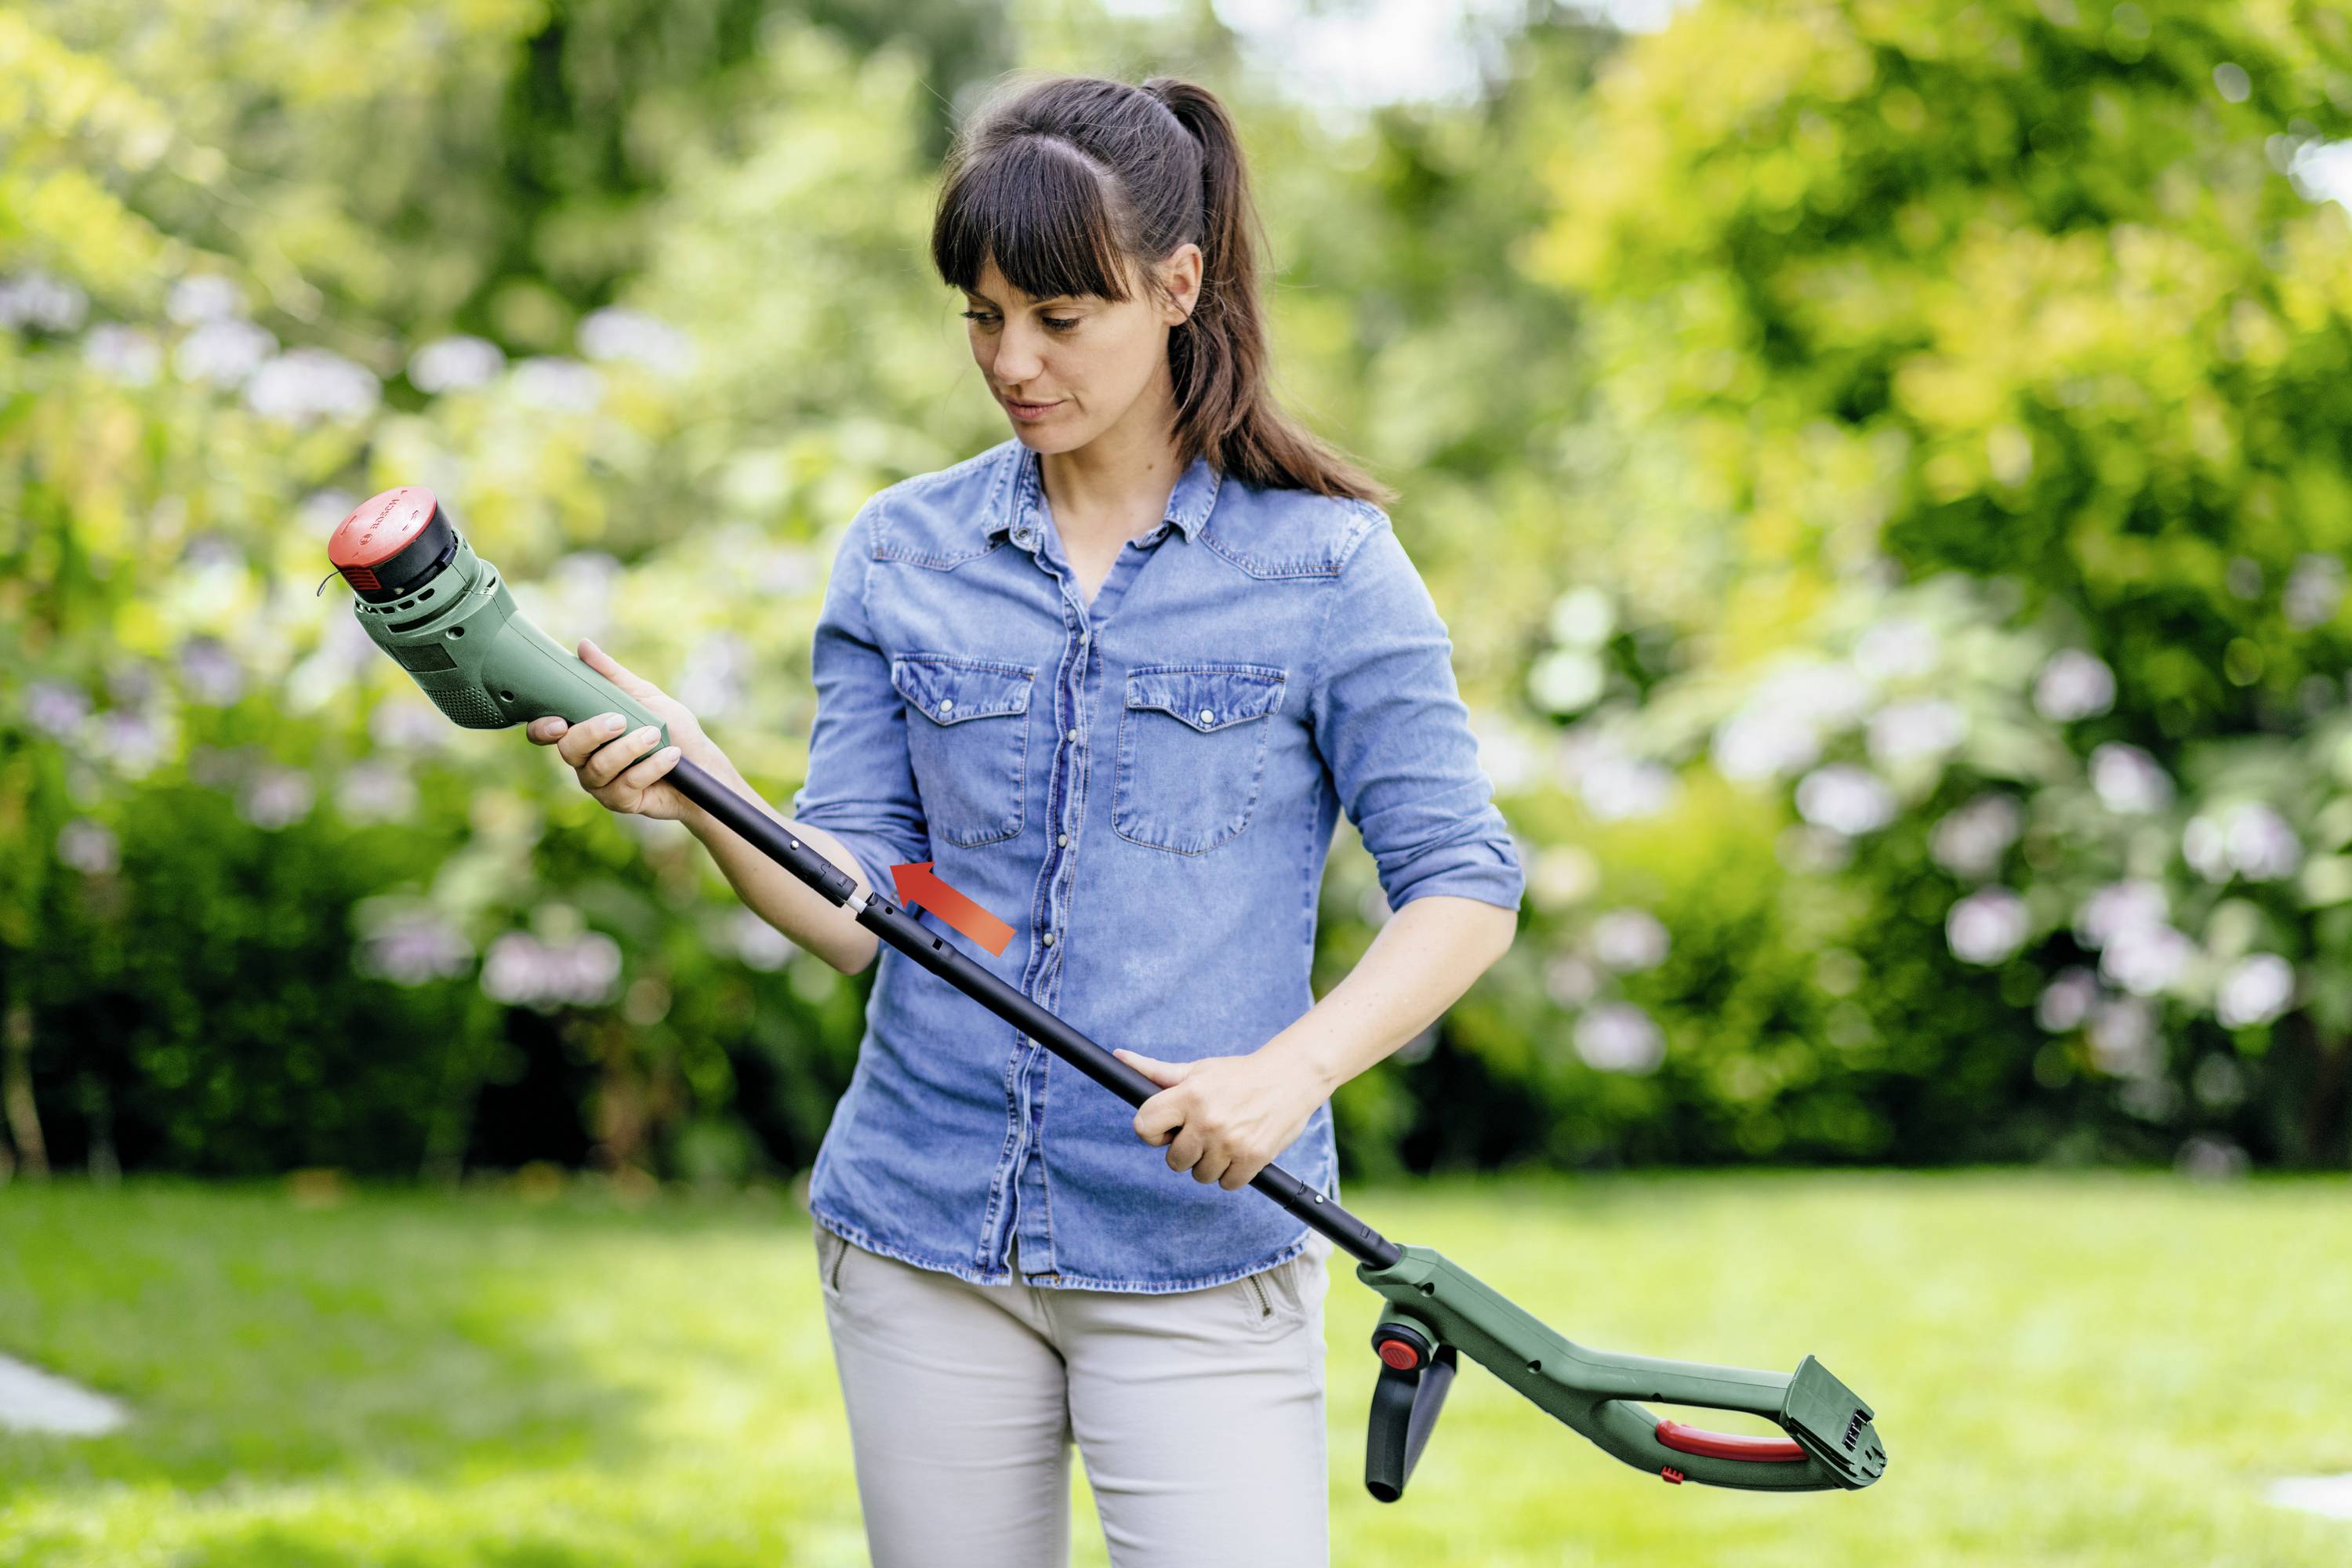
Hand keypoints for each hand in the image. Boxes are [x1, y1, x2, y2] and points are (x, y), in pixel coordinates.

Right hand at [525, 639, 729, 823]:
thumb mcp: (645, 696)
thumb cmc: (672, 729)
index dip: (542, 729)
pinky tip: (669, 756)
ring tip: (655, 734)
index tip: (559, 721)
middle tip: (621, 720)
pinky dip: (649, 767)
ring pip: (597, 769)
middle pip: (568, 750)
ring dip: (628, 749)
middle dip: (592, 733)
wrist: (704, 765)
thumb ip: (612, 676)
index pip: (546, 733)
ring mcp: (601, 783)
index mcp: (584, 732)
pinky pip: (625, 786)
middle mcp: (585, 759)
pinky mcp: (620, 802)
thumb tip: (583, 646)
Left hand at [1114, 1045, 1325, 1190]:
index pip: (1144, 1126)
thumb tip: (1119, 1056)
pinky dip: (1232, 1173)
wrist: (1291, 1077)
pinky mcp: (1253, 1159)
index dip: (1153, 1131)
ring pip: (1200, 1176)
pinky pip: (1227, 1184)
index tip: (1169, 1128)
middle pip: (1174, 1161)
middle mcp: (1207, 1121)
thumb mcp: (1198, 1070)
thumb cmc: (1238, 1075)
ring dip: (1210, 1163)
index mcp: (1189, 1096)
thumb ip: (1157, 1072)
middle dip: (1185, 1151)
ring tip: (1224, 1139)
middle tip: (1203, 1133)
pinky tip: (1240, 1150)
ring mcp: (1230, 1143)